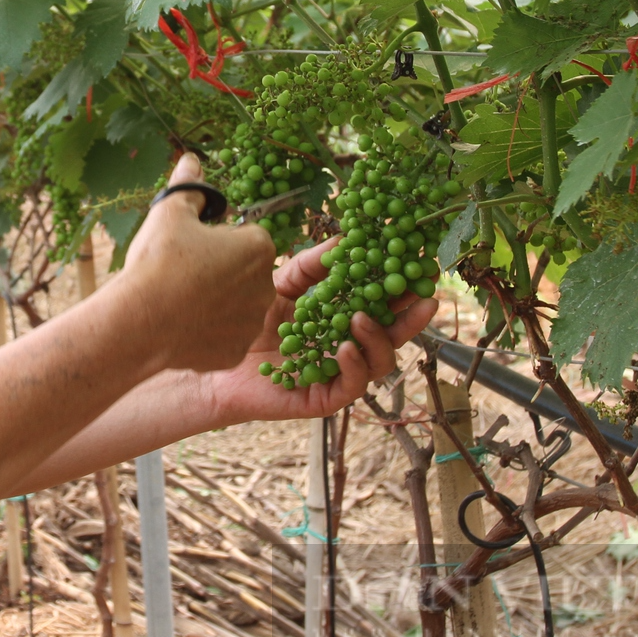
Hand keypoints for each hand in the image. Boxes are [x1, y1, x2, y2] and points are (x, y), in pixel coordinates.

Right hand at [110, 153, 275, 373]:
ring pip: (237, 305)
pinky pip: (224, 335)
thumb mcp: (170, 212)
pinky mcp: (234, 351)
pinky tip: (181, 324)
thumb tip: (192, 161)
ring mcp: (251, 323)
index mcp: (258, 247)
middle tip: (185, 272)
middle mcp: (265, 287)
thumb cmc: (158, 260)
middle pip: (246, 272)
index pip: (248, 236)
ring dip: (218, 301)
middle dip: (223, 270)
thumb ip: (189, 186)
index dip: (220, 239)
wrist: (138, 321)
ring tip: (180, 299)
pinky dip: (208, 331)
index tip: (195, 245)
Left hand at [201, 234, 437, 424]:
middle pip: (392, 335)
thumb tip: (343, 237)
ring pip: (378, 363)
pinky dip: (353, 365)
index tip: (420, 268)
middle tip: (424, 296)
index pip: (382, 304)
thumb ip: (311, 266)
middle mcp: (348, 348)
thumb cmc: (247, 321)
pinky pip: (350, 386)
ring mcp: (338, 374)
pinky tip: (345, 346)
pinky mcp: (322, 398)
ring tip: (363, 317)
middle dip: (412, 317)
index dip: (403, 289)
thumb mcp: (282, 286)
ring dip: (379, 338)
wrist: (213, 358)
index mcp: (343, 320)